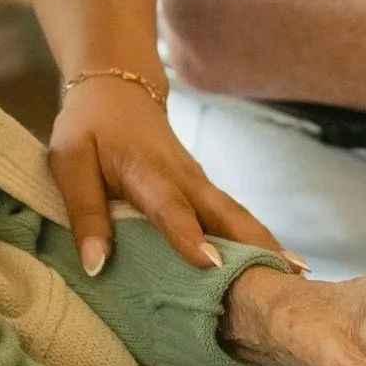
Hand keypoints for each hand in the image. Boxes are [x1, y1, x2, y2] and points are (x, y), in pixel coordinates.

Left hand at [50, 70, 282, 273]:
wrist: (117, 87)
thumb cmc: (89, 127)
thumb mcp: (68, 163)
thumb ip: (84, 212)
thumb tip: (97, 266)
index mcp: (146, 169)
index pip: (169, 205)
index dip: (188, 234)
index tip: (212, 264)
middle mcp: (183, 176)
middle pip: (224, 212)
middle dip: (256, 245)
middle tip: (286, 278)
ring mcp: (200, 182)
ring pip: (236, 215)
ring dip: (266, 245)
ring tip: (297, 278)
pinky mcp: (204, 189)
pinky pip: (232, 218)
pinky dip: (255, 241)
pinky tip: (277, 266)